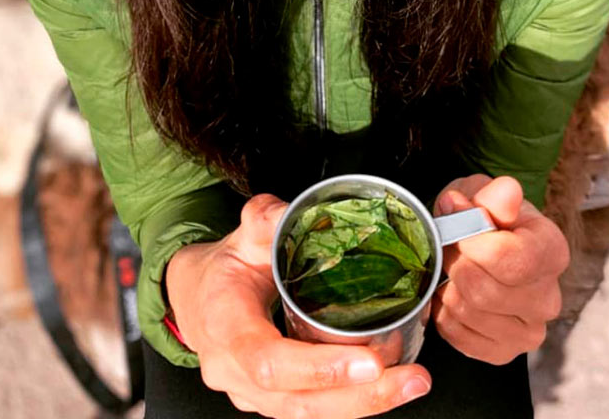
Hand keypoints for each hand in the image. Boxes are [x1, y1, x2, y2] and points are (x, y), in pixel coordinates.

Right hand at [166, 193, 432, 417]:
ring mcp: (251, 394)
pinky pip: (313, 412)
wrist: (195, 298)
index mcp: (225, 327)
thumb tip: (301, 211)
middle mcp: (234, 372)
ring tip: (413, 382)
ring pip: (309, 414)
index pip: (269, 362)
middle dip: (360, 396)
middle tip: (411, 378)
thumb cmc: (222, 268)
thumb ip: (268, 219)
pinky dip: (354, 402)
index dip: (319, 367)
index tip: (368, 360)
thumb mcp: (242, 235)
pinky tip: (392, 385)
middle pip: (299, 401)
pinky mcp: (270, 402)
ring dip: (365, 404)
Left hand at [431, 174, 568, 364]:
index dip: (471, 244)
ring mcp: (529, 332)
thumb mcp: (482, 193)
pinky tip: (452, 291)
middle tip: (447, 246)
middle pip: (484, 291)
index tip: (455, 228)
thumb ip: (492, 195)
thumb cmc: (482, 217)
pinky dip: (443, 312)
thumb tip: (504, 192)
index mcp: (552, 252)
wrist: (481, 245)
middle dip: (454, 263)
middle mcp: (549, 298)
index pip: (510, 261)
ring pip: (467, 312)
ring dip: (446, 286)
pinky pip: (457, 335)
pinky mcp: (503, 352)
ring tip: (450, 268)